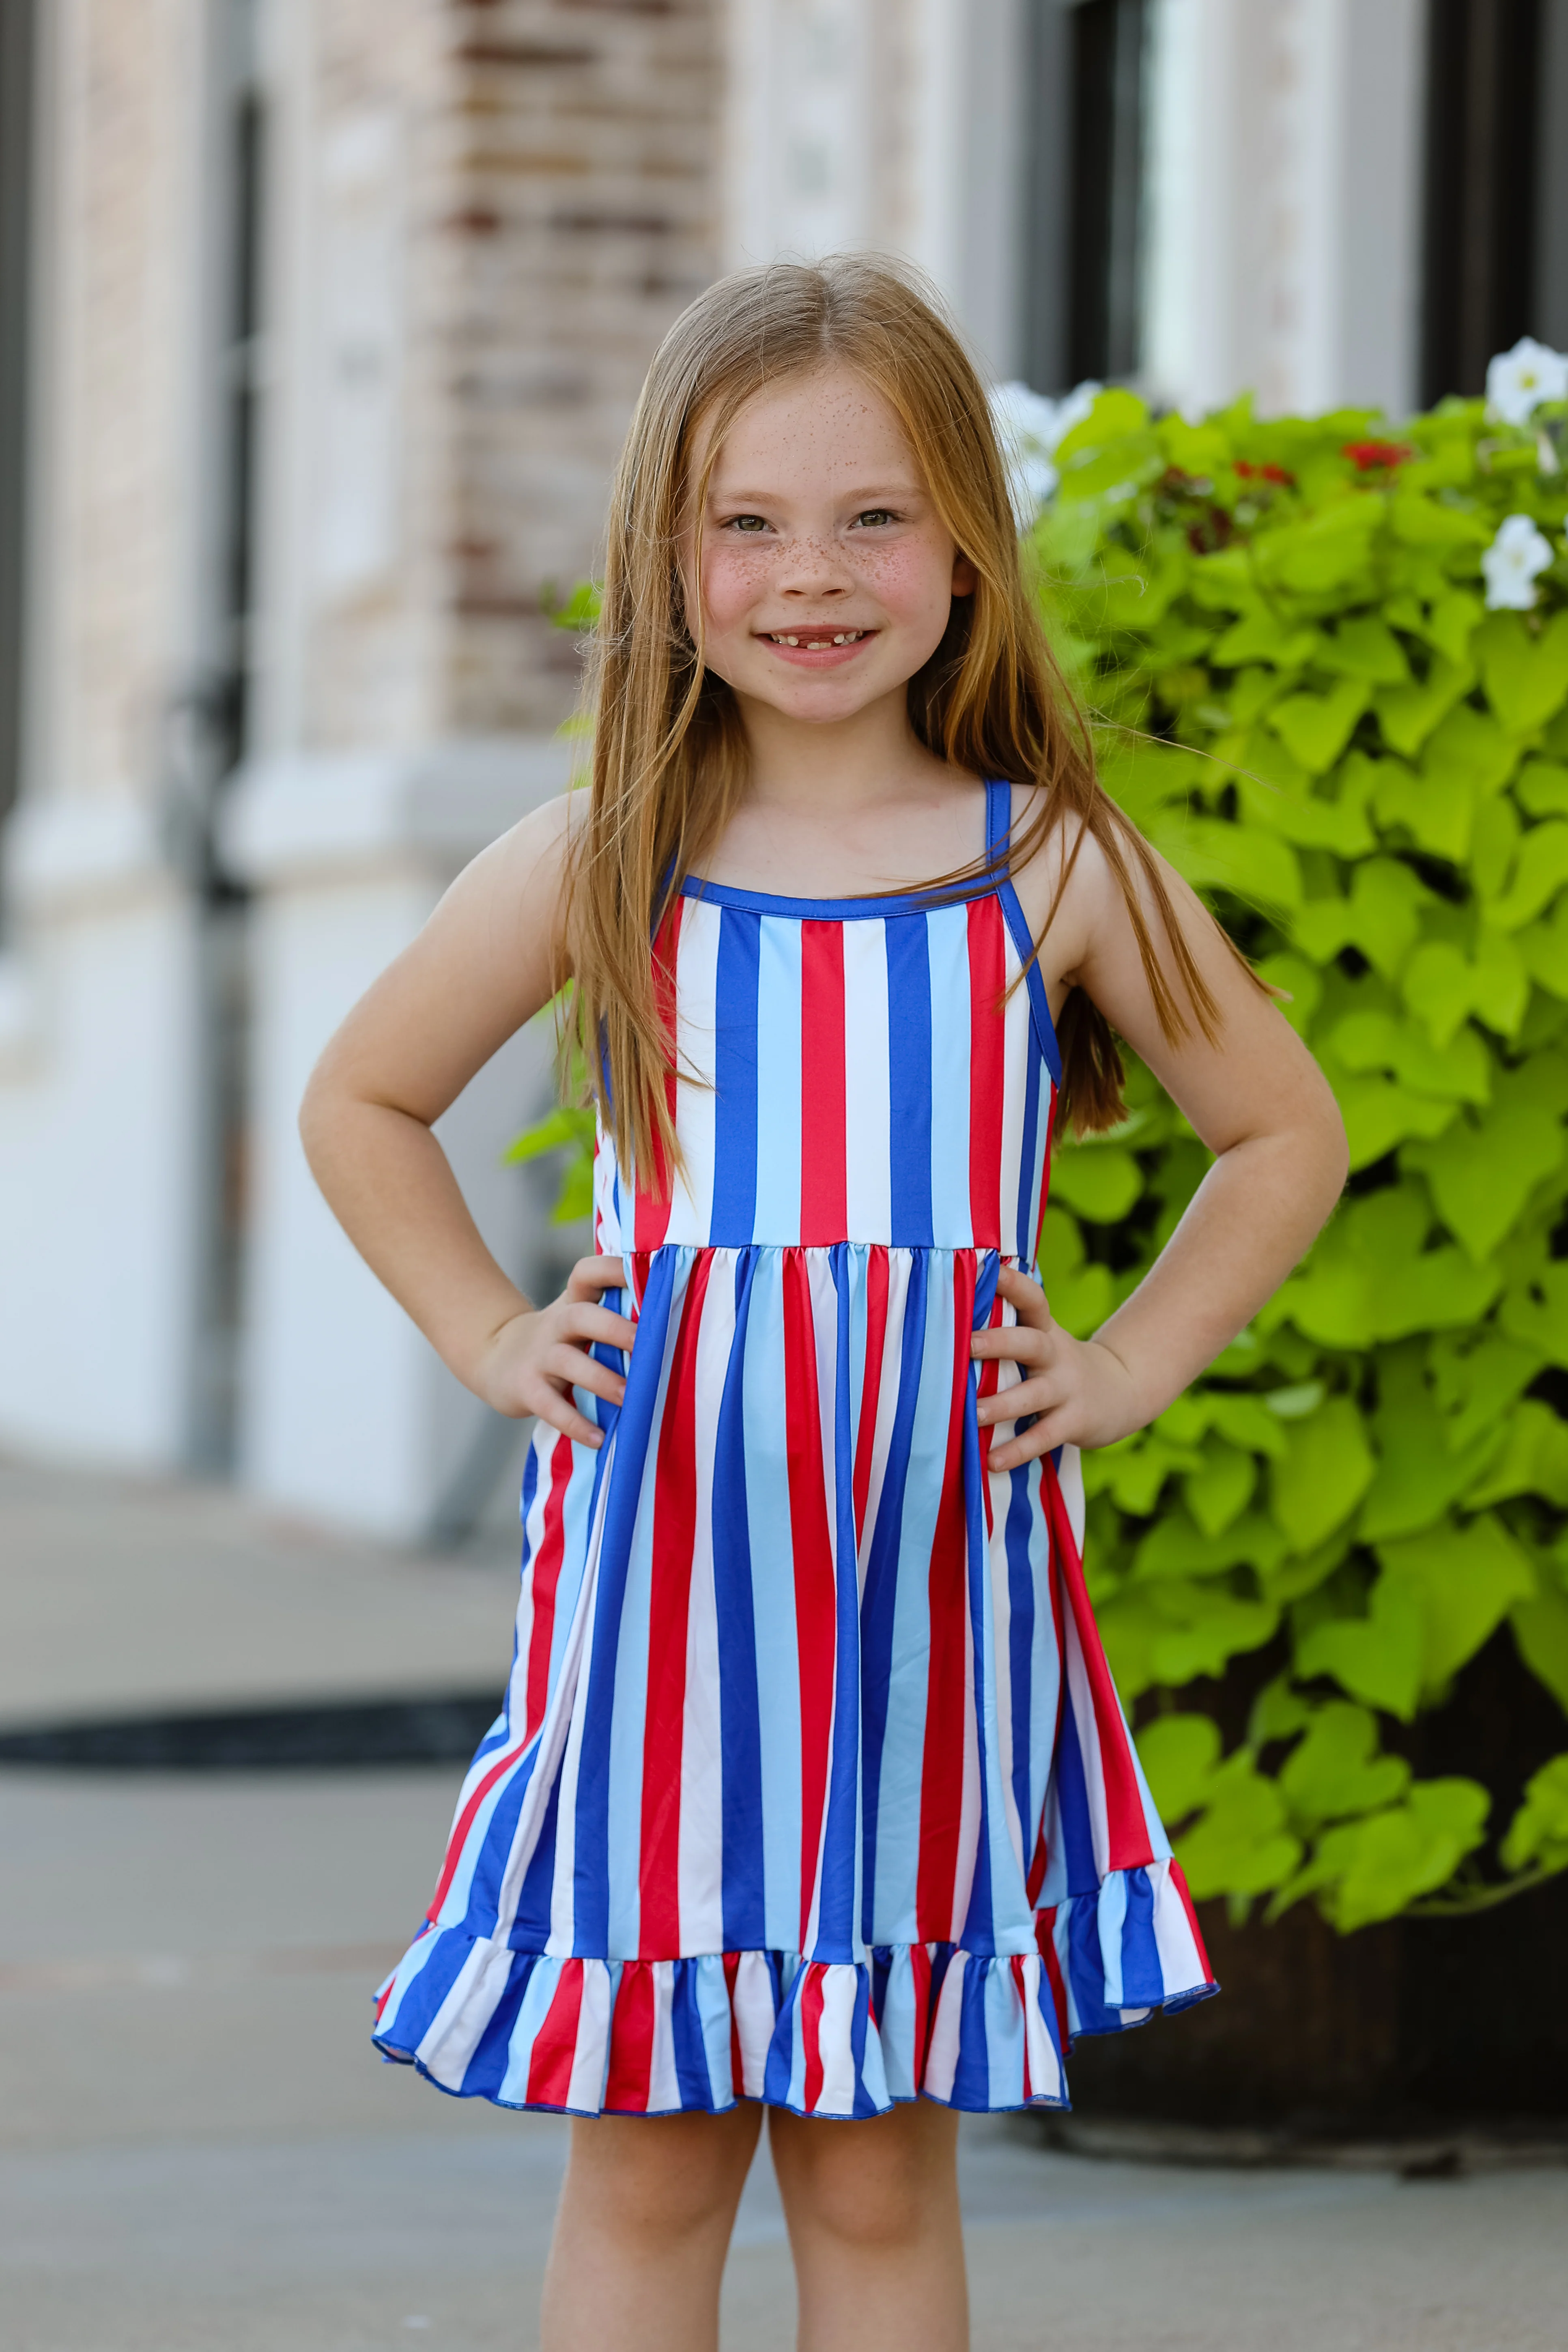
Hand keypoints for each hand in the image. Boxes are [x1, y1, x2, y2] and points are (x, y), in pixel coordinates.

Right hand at [473, 1257, 634, 1448]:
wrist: (497, 1360)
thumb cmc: (559, 1340)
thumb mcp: (579, 1319)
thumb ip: (615, 1314)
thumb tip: (676, 1319)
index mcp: (574, 1302)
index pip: (587, 1273)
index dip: (612, 1269)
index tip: (646, 1273)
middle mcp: (557, 1324)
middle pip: (582, 1317)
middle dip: (615, 1329)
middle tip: (647, 1346)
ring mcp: (540, 1357)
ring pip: (568, 1362)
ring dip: (602, 1380)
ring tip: (629, 1398)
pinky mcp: (527, 1389)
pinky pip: (551, 1407)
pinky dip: (575, 1424)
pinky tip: (599, 1438)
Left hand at [971, 1266, 1142, 1470]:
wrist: (1122, 1391)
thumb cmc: (1059, 1365)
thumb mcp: (1043, 1339)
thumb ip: (1008, 1328)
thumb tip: (948, 1310)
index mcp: (1046, 1330)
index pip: (1033, 1299)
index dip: (1012, 1283)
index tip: (987, 1267)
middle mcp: (1056, 1356)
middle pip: (1030, 1343)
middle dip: (999, 1342)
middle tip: (966, 1344)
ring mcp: (1067, 1389)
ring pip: (1033, 1395)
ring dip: (1001, 1405)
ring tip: (972, 1414)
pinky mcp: (1074, 1421)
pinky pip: (1043, 1437)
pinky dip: (1018, 1450)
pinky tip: (991, 1462)